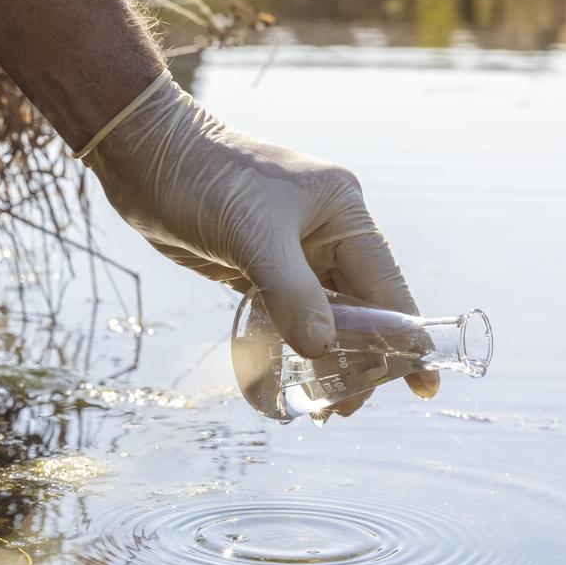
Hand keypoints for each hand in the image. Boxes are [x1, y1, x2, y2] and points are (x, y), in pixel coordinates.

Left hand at [83, 72, 438, 415]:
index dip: (405, 337)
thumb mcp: (251, 235)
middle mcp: (326, 232)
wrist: (143, 155)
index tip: (422, 385)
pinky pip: (289, 315)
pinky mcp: (260, 267)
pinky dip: (293, 346)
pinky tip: (292, 378)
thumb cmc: (202, 179)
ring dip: (325, 359)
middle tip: (341, 409)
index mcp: (342, 212)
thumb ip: (290, 292)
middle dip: (359, 359)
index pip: (386, 284)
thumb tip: (323, 349)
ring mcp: (294, 251)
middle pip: (360, 308)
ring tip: (319, 407)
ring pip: (325, 316)